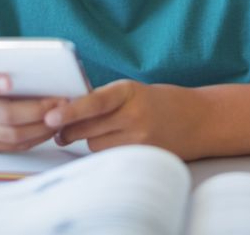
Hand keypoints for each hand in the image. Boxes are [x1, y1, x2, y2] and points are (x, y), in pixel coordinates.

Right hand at [0, 62, 66, 151]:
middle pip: (4, 114)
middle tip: (60, 100)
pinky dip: (36, 138)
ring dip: (42, 127)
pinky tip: (51, 126)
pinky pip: (15, 146)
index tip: (10, 80)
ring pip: (13, 135)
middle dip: (36, 109)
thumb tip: (35, 61)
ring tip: (62, 115)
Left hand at [43, 80, 208, 160]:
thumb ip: (103, 99)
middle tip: (59, 126)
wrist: (199, 119)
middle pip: (88, 129)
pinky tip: (117, 141)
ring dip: (90, 140)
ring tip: (106, 130)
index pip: (95, 102)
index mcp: (130, 91)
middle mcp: (135, 115)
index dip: (71, 111)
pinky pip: (109, 157)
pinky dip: (106, 151)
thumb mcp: (132, 91)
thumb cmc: (158, 102)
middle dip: (70, 128)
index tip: (50, 117)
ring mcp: (141, 139)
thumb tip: (65, 112)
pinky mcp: (143, 157)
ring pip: (95, 145)